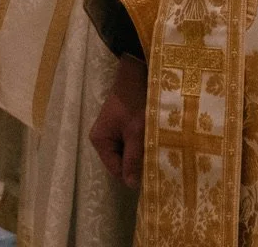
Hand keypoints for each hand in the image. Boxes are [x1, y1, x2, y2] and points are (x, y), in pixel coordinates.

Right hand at [89, 54, 147, 188]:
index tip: (153, 170)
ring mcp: (113, 132)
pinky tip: (153, 138)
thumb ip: (133, 159)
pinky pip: (132, 142)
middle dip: (139, 161)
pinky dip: (143, 142)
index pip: (116, 170)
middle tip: (157, 157)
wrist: (137, 71)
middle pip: (122, 162)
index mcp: (100, 141)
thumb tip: (130, 186)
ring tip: (156, 147)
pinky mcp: (123, 126)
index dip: (133, 173)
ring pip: (129, 152)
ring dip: (142, 151)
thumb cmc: (135, 101)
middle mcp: (103, 139)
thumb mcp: (136, 131)